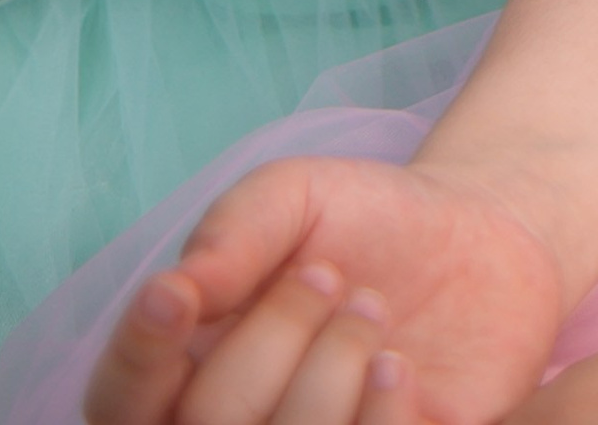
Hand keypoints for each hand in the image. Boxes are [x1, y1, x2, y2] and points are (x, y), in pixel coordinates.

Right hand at [83, 157, 562, 424]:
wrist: (480, 238)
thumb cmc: (363, 218)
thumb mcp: (294, 196)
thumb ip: (231, 233)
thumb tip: (174, 289)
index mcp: (185, 364)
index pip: (117, 399)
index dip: (135, 358)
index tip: (176, 297)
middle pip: (207, 421)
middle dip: (274, 334)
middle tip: (330, 275)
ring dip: (332, 369)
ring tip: (371, 312)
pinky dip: (383, 411)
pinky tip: (401, 365)